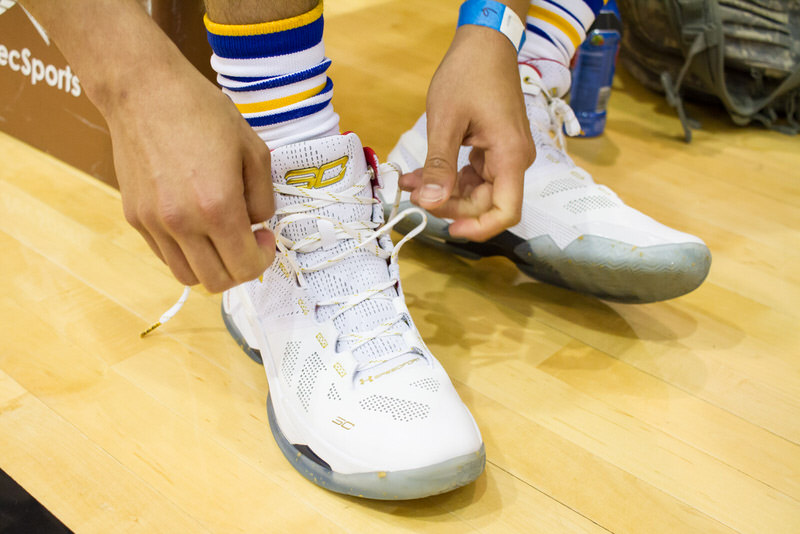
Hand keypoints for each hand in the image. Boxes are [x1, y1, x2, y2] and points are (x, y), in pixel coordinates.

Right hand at [108, 61, 274, 291]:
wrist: (143, 91)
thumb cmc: (202, 113)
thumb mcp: (254, 150)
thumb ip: (263, 198)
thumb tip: (258, 225)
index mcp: (217, 206)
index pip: (245, 266)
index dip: (263, 259)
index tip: (265, 239)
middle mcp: (182, 223)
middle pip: (217, 281)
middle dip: (240, 268)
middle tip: (248, 241)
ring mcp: (154, 223)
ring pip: (187, 276)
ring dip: (211, 265)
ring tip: (220, 236)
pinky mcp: (135, 217)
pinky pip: (165, 255)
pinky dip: (186, 252)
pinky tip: (196, 225)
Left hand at [400, 24, 534, 240]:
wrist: (485, 43)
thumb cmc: (470, 73)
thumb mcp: (446, 121)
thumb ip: (440, 166)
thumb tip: (432, 202)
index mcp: (510, 156)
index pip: (506, 211)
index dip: (480, 227)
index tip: (451, 229)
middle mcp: (514, 160)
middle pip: (486, 203)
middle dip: (449, 205)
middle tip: (415, 196)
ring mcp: (505, 154)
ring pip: (476, 191)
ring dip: (444, 192)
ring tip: (411, 183)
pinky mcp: (494, 148)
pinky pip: (473, 175)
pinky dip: (448, 177)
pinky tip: (421, 174)